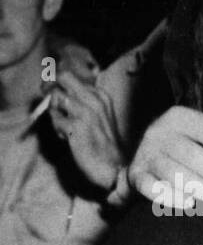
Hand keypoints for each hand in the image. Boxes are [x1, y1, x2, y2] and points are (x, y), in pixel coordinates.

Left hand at [49, 71, 124, 190]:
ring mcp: (86, 111)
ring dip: (56, 112)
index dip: (56, 82)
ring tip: (65, 128)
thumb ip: (79, 101)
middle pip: (63, 78)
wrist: (112, 167)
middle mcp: (95, 99)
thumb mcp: (96, 116)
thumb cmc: (101, 143)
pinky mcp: (77, 125)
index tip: (50, 92)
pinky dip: (58, 129)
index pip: (71, 77)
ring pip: (57, 98)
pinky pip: (55, 119)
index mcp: (101, 96)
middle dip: (51, 86)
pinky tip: (69, 138)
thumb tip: (53, 90)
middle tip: (47, 98)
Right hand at [129, 107, 202, 209]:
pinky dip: (169, 197)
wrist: (151, 156)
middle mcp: (159, 132)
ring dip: (201, 188)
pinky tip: (190, 203)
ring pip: (173, 172)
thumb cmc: (192, 143)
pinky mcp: (136, 175)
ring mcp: (146, 153)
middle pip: (192, 154)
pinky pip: (150, 187)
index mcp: (181, 117)